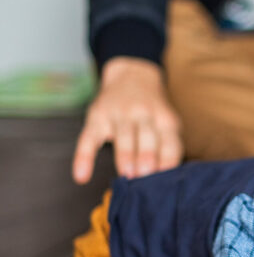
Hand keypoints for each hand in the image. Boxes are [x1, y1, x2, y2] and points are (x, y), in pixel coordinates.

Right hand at [72, 57, 182, 183]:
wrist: (132, 75)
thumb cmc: (152, 111)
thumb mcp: (166, 122)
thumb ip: (167, 148)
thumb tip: (167, 181)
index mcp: (163, 119)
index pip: (169, 141)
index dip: (168, 160)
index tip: (167, 180)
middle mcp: (143, 114)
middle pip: (147, 136)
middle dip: (146, 156)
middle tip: (145, 177)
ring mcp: (118, 114)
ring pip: (122, 136)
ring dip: (125, 156)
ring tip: (126, 176)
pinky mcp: (97, 117)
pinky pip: (88, 138)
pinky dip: (83, 157)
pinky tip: (81, 176)